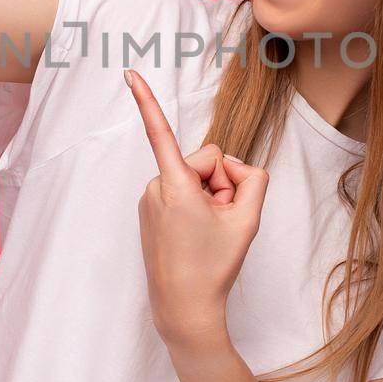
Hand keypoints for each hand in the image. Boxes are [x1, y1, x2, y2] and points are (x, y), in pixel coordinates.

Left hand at [124, 68, 269, 348]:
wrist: (184, 308)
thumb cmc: (213, 266)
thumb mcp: (248, 220)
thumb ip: (253, 180)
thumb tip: (237, 168)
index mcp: (175, 184)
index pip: (161, 132)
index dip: (147, 100)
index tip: (129, 72)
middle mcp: (156, 187)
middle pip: (206, 160)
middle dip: (222, 182)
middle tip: (225, 219)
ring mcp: (150, 200)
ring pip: (195, 178)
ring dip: (211, 198)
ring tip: (210, 231)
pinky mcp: (150, 211)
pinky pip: (183, 193)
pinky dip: (197, 206)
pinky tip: (199, 234)